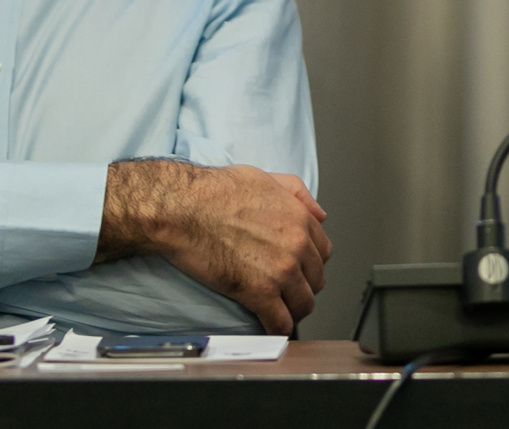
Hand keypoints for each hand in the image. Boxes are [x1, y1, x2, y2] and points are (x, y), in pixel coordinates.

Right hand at [99, 161, 331, 333]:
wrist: (186, 210)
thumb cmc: (216, 192)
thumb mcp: (266, 178)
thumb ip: (297, 193)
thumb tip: (319, 213)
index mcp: (299, 219)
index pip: (323, 252)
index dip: (310, 264)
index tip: (299, 271)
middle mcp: (297, 245)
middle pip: (316, 280)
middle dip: (303, 288)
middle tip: (286, 292)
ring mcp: (281, 271)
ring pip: (303, 304)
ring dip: (292, 311)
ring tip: (278, 312)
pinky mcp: (259, 293)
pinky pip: (280, 322)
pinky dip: (277, 329)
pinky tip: (268, 327)